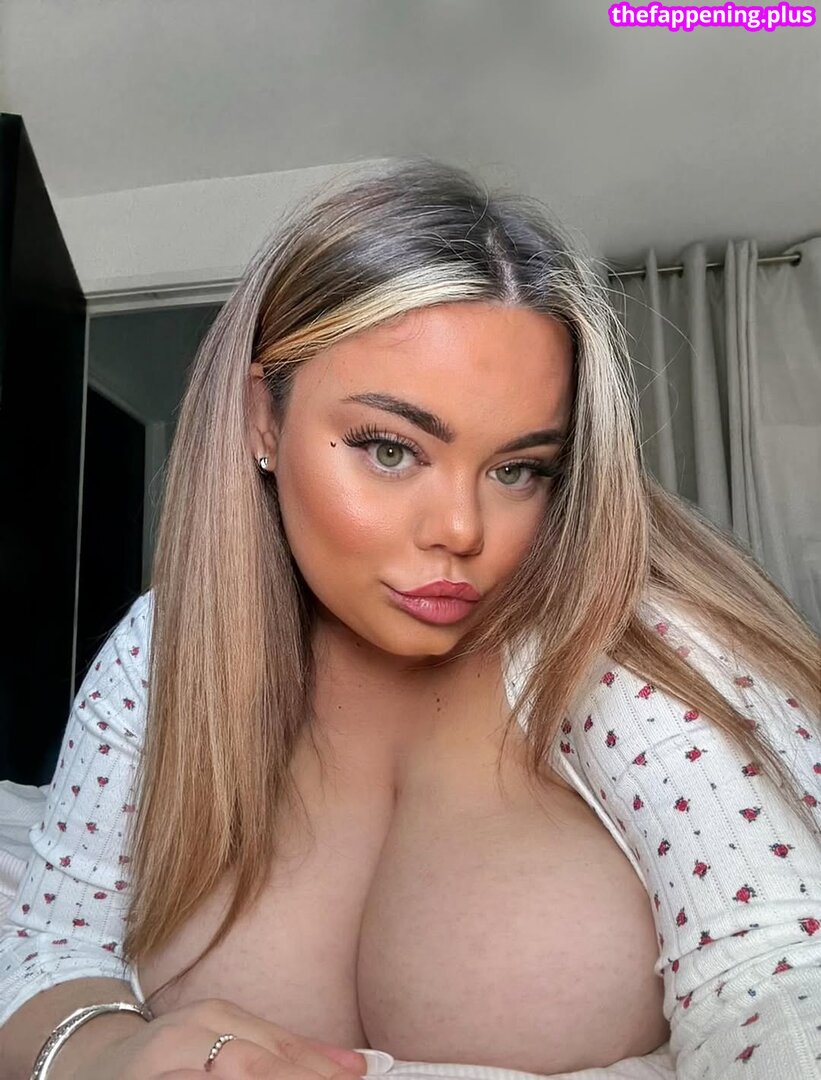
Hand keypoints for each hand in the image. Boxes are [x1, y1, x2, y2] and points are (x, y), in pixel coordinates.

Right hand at [65, 997, 368, 1079]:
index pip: (281, 1050)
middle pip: (255, 1064)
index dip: (320, 1072)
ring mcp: (158, 1065)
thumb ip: (286, 1053)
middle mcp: (188, 1034)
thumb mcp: (226, 1041)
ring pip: (223, 1076)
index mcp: (217, 1017)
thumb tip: (358, 1067)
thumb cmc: (169, 1060)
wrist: (85, 1064)